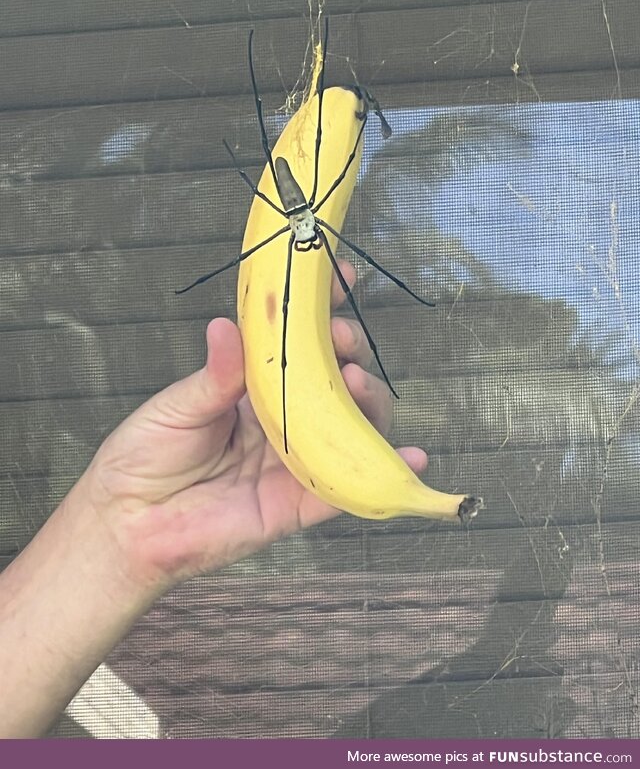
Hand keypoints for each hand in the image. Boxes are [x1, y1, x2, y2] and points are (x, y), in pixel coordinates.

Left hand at [85, 261, 427, 589]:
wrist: (129, 524)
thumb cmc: (146, 455)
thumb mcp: (178, 405)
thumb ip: (216, 375)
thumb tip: (228, 326)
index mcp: (253, 390)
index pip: (296, 347)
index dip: (320, 315)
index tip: (340, 281)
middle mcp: (282, 421)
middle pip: (332, 384)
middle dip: (345, 356)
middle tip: (339, 342)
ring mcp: (295, 461)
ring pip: (350, 428)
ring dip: (368, 403)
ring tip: (359, 382)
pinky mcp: (300, 505)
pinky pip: (349, 489)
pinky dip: (385, 474)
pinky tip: (411, 457)